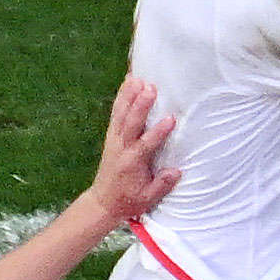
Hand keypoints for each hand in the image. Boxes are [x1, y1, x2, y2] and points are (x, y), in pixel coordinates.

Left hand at [89, 75, 182, 222]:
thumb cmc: (129, 200)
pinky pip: (116, 113)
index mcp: (132, 163)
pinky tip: (127, 83)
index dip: (158, 131)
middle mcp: (121, 147)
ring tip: (137, 78)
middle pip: (130, 123)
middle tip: (150, 87)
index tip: (171, 118)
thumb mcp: (147, 199)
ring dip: (129, 95)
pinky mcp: (111, 135)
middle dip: (140, 105)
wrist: (103, 201)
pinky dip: (121, 97)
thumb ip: (161, 184)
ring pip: (120, 114)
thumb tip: (176, 171)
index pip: (146, 144)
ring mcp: (114, 139)